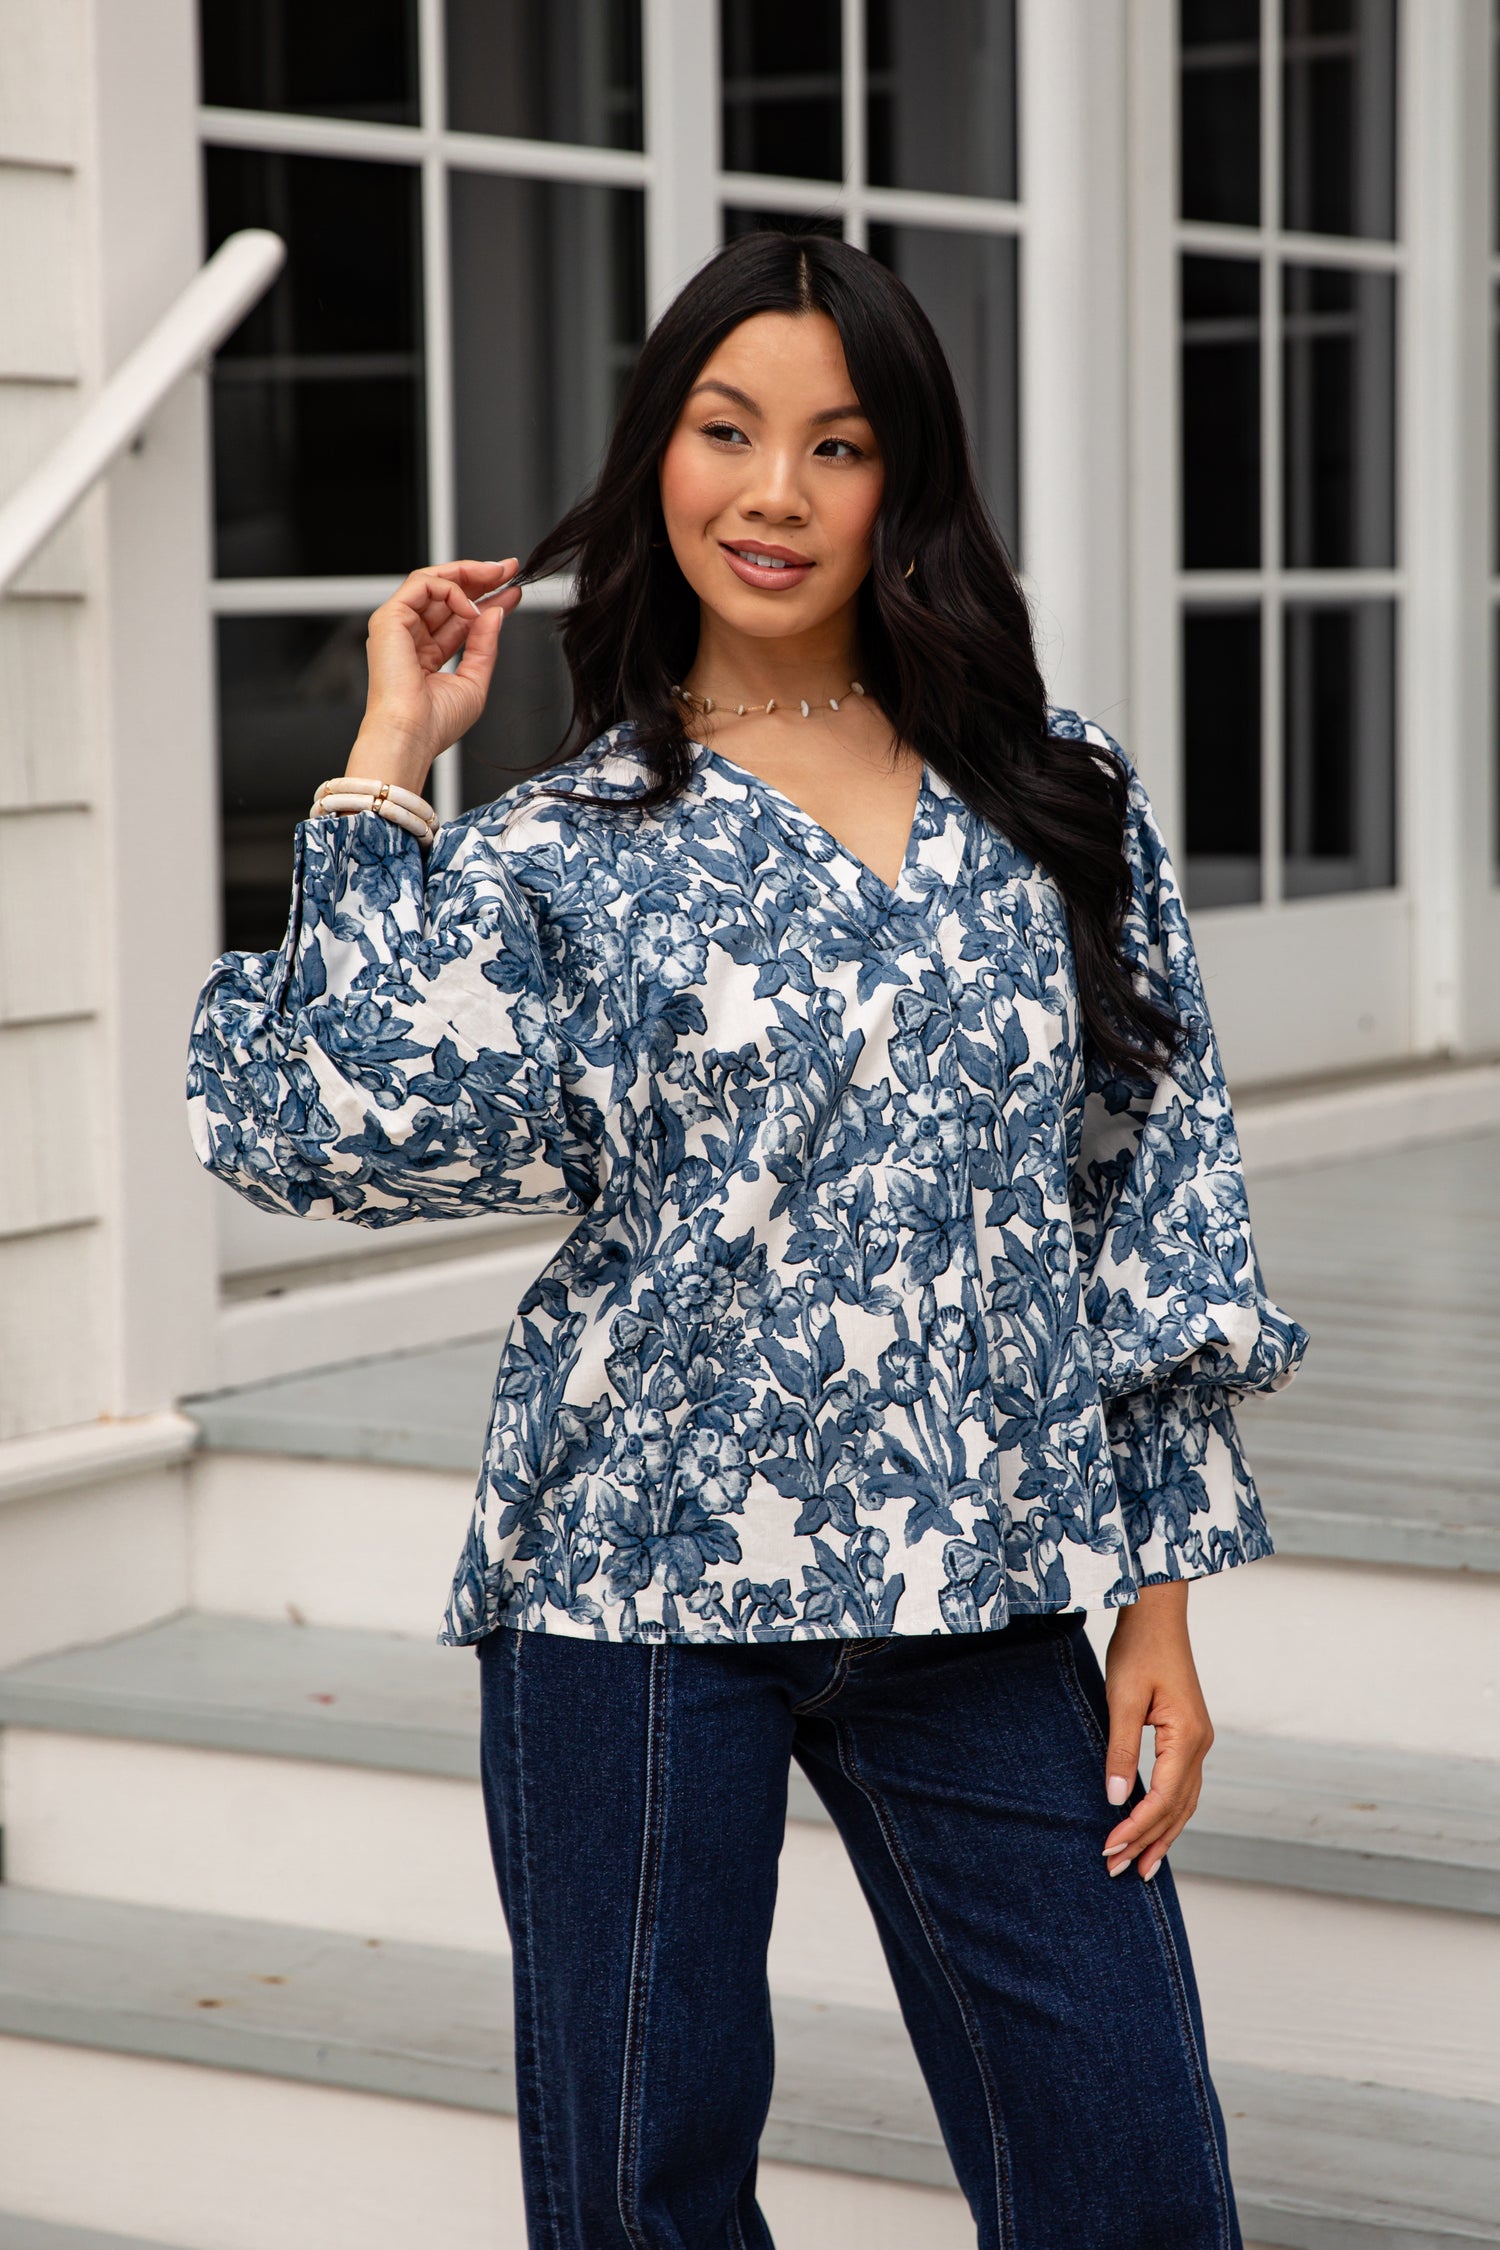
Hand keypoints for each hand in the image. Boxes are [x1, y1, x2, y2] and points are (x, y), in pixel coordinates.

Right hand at [346, 558, 522, 794]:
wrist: (411, 735)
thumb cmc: (435, 723)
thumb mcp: (474, 680)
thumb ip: (484, 644)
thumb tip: (495, 611)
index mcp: (426, 654)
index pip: (459, 617)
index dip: (487, 600)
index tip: (514, 590)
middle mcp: (410, 636)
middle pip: (447, 594)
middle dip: (480, 577)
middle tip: (510, 569)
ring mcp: (397, 626)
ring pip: (433, 581)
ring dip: (468, 574)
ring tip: (498, 575)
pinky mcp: (389, 618)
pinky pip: (422, 585)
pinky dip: (450, 589)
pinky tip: (471, 606)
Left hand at [1099, 1582, 1212, 1881]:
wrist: (1158, 1614)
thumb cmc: (1138, 1649)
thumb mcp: (1122, 1699)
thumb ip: (1121, 1751)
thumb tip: (1116, 1799)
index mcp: (1187, 1737)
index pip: (1163, 1798)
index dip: (1136, 1828)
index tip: (1109, 1848)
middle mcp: (1200, 1744)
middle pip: (1177, 1808)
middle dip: (1148, 1841)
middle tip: (1119, 1871)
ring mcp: (1199, 1741)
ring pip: (1184, 1802)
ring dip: (1162, 1834)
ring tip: (1142, 1866)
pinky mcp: (1189, 1736)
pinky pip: (1183, 1786)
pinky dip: (1169, 1813)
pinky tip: (1155, 1828)